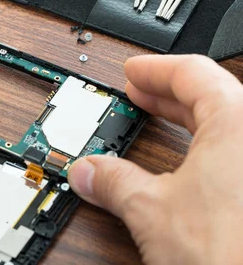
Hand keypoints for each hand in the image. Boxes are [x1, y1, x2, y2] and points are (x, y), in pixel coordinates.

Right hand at [68, 55, 242, 264]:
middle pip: (213, 96)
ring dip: (189, 121)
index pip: (193, 73)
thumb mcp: (152, 211)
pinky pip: (237, 155)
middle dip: (168, 95)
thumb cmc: (232, 255)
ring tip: (158, 121)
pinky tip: (188, 167)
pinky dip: (209, 150)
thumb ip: (115, 182)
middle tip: (138, 94)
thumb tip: (88, 173)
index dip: (155, 70)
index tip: (133, 73)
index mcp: (238, 122)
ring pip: (228, 126)